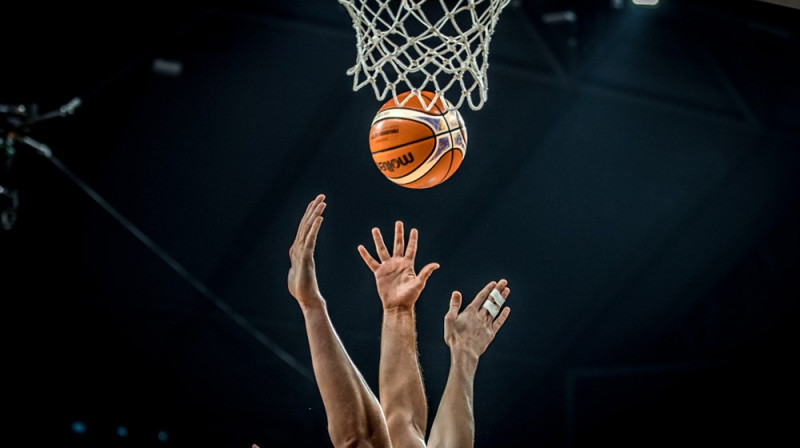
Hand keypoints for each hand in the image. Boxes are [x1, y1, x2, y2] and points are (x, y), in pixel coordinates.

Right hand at [287, 194, 325, 308]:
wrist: (307, 298)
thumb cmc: (304, 288)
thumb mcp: (302, 270)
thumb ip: (302, 262)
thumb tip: (302, 259)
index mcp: (299, 249)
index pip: (304, 228)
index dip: (309, 214)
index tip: (315, 203)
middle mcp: (298, 247)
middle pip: (305, 224)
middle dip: (313, 209)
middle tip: (321, 196)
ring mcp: (301, 252)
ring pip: (307, 228)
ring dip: (314, 214)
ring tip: (322, 202)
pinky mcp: (305, 258)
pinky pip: (310, 239)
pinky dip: (314, 228)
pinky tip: (319, 218)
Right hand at [358, 221, 438, 309]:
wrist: (397, 306)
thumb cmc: (410, 297)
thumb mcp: (419, 284)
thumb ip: (425, 273)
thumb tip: (436, 264)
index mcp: (408, 265)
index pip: (411, 249)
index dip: (412, 239)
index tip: (414, 230)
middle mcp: (398, 263)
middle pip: (398, 244)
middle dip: (398, 234)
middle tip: (398, 223)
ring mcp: (388, 267)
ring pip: (382, 250)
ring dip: (379, 239)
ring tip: (375, 229)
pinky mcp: (379, 273)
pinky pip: (371, 262)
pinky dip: (366, 255)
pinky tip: (361, 247)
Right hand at [444, 279, 510, 357]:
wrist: (464, 352)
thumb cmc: (455, 337)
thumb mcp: (449, 319)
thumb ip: (454, 305)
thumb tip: (456, 293)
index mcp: (470, 312)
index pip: (481, 297)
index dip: (488, 289)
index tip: (494, 283)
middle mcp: (480, 316)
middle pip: (490, 300)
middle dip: (497, 290)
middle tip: (504, 282)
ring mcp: (487, 324)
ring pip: (496, 309)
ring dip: (501, 299)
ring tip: (507, 291)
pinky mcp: (490, 333)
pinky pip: (499, 322)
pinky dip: (503, 315)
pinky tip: (507, 309)